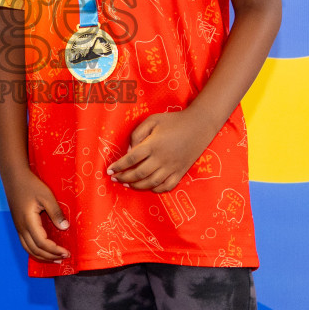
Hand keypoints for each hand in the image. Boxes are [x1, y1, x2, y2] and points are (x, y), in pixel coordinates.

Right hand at [1, 165, 70, 262]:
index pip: (42, 243)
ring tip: (55, 259)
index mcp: (29, 222)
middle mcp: (22, 228)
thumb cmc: (31, 185)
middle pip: (35, 250)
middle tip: (64, 257)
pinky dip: (35, 251)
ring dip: (42, 256)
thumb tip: (65, 228)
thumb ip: (56, 213)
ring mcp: (18, 228)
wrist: (14, 178)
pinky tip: (43, 251)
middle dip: (50, 256)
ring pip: (28, 249)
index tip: (67, 252)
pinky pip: (25, 244)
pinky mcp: (18, 225)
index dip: (55, 250)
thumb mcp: (47, 196)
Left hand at [107, 109, 224, 192]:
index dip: (118, 166)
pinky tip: (148, 186)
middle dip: (124, 178)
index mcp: (153, 145)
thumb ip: (137, 134)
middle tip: (115, 178)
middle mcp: (162, 158)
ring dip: (137, 186)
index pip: (131, 159)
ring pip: (151, 183)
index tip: (109, 170)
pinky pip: (166, 186)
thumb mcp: (152, 120)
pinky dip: (155, 189)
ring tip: (127, 184)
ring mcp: (172, 167)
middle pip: (138, 174)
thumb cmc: (173, 120)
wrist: (199, 125)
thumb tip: (129, 151)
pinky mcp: (181, 172)